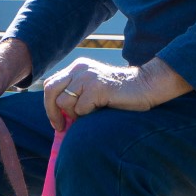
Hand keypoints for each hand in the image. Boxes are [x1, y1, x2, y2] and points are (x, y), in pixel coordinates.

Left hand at [43, 57, 190, 130]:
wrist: (147, 85)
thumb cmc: (122, 93)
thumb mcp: (94, 88)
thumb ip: (77, 94)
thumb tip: (58, 116)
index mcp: (77, 68)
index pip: (51, 84)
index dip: (48, 105)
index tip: (57, 121)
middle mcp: (79, 69)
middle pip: (50, 91)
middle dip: (52, 113)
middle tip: (61, 127)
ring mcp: (87, 77)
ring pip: (64, 102)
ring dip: (75, 114)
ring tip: (91, 114)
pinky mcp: (96, 87)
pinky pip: (81, 108)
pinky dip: (88, 115)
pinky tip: (101, 110)